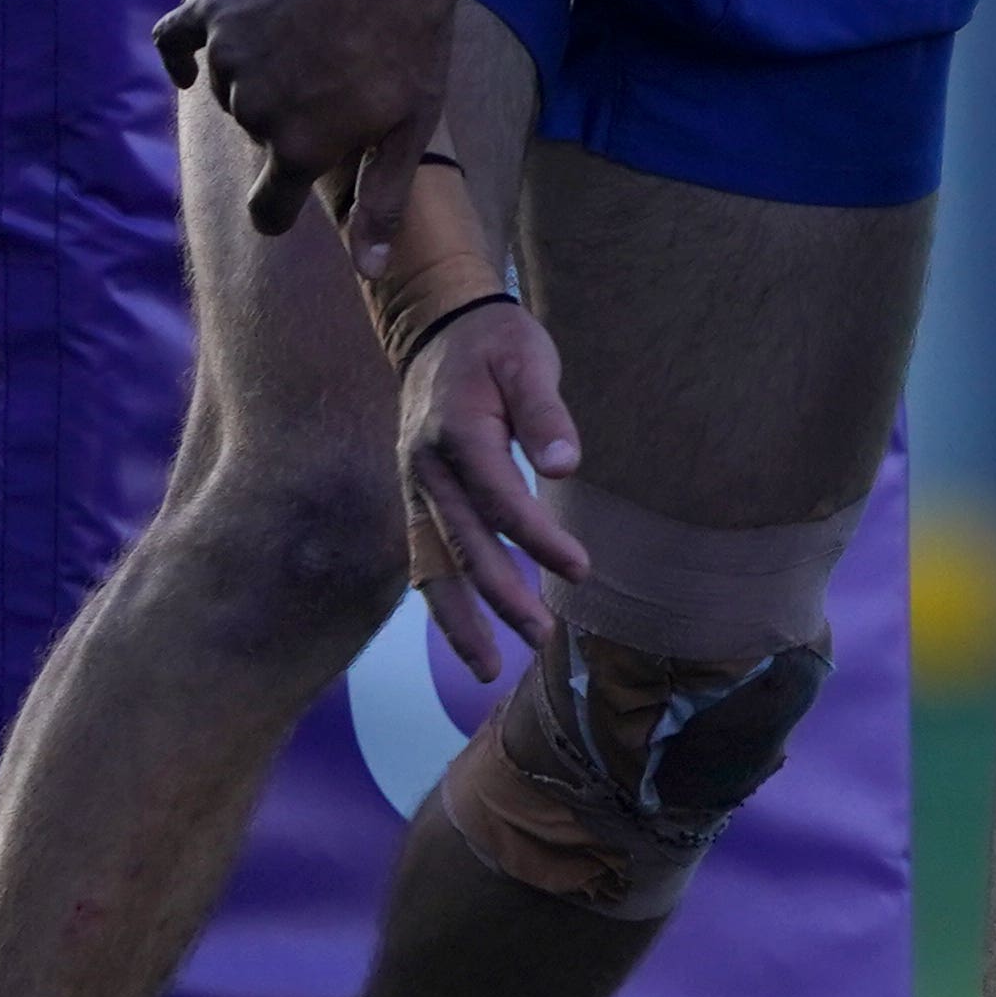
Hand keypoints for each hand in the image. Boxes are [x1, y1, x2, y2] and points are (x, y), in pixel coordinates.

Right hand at [156, 0, 466, 248]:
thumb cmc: (410, 42)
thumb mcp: (410, 126)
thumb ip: (382, 200)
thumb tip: (369, 269)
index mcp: (298, 147)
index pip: (267, 208)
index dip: (276, 209)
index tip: (280, 204)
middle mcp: (252, 109)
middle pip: (256, 138)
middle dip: (286, 124)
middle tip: (330, 85)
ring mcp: (227, 56)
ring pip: (228, 91)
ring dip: (257, 81)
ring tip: (307, 48)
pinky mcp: (215, 9)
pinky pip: (174, 40)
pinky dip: (179, 56)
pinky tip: (194, 67)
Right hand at [401, 296, 587, 678]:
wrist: (436, 328)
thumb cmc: (494, 343)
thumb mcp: (528, 359)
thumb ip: (546, 411)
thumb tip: (565, 465)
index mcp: (456, 431)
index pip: (499, 498)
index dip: (538, 538)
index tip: (580, 568)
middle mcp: (425, 468)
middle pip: (462, 545)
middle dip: (500, 597)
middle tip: (541, 637)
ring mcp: (414, 487)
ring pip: (430, 565)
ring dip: (457, 619)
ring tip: (486, 668)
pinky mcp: (416, 498)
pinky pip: (423, 557)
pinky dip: (441, 597)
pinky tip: (463, 634)